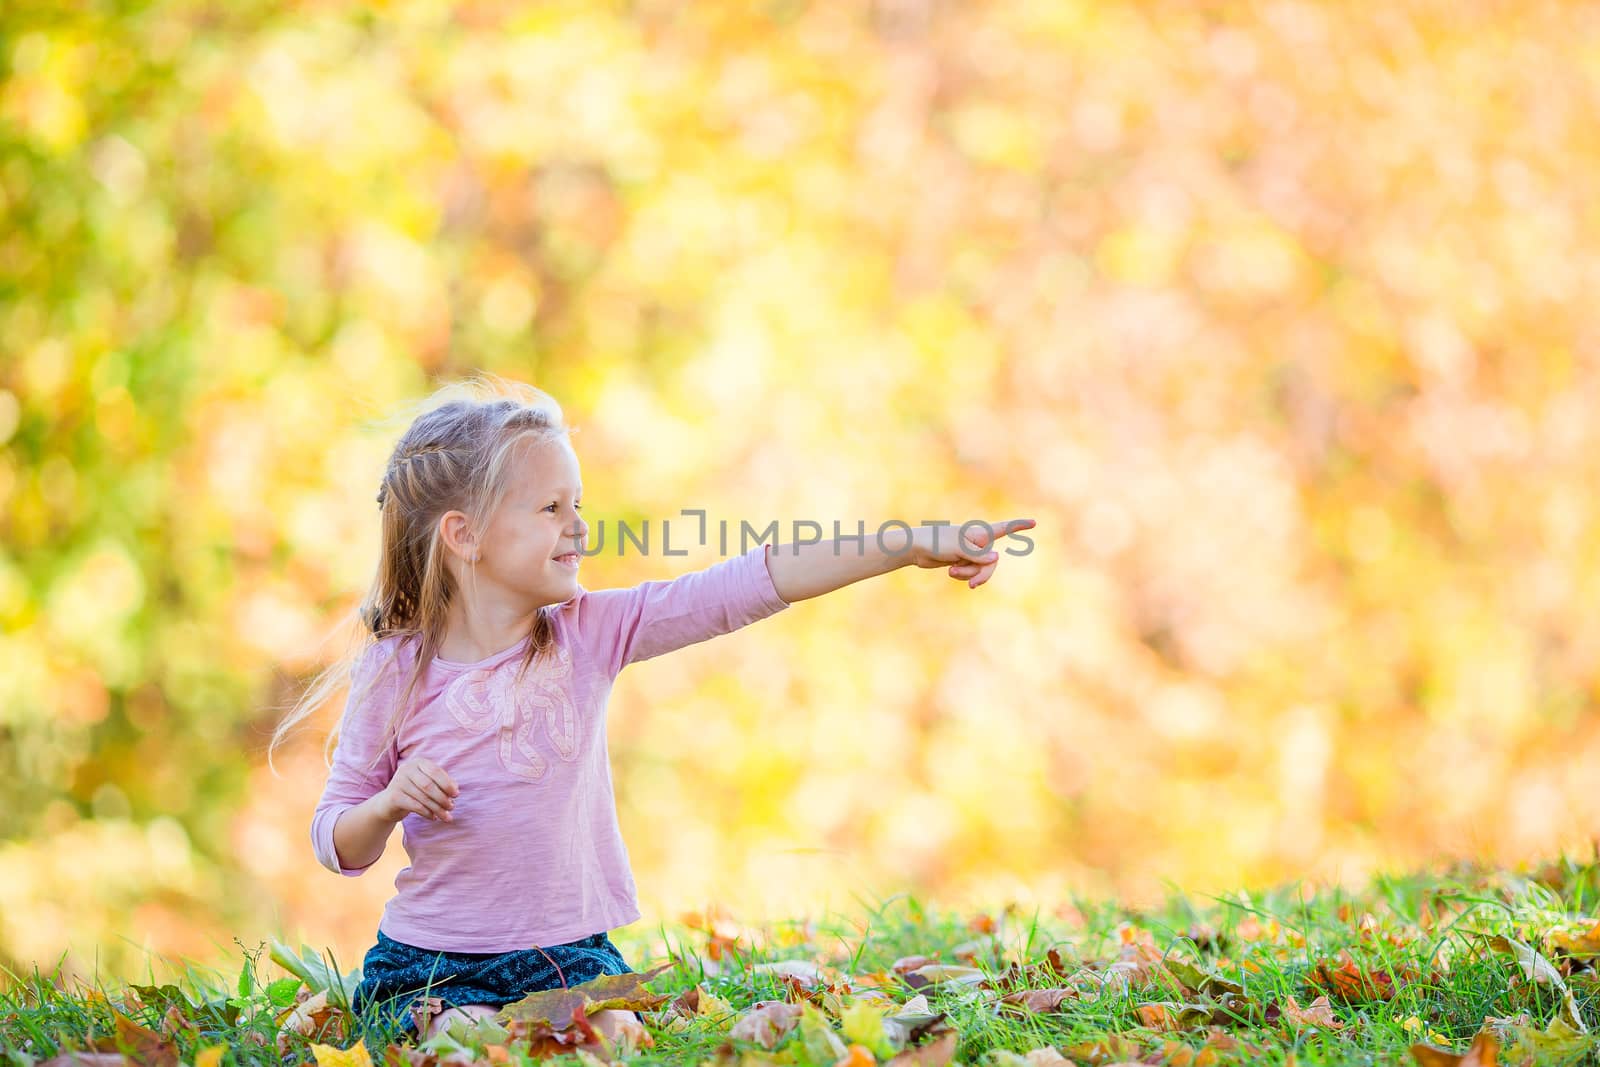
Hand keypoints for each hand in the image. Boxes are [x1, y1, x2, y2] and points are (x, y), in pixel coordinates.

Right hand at [379, 757, 458, 822]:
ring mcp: (398, 782)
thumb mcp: (427, 783)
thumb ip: (442, 783)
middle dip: (443, 798)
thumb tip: (455, 790)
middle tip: (451, 807)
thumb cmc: (414, 791)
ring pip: (423, 797)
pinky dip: (427, 813)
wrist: (389, 803)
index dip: (447, 783)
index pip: (435, 771)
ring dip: (437, 808)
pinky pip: (415, 806)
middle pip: (429, 785)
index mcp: (418, 762)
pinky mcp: (394, 796)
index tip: (456, 795)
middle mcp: (406, 769)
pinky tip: (433, 817)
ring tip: (446, 816)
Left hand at [908, 518, 1035, 588]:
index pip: (1004, 528)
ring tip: (952, 571)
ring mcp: (971, 552)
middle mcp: (978, 541)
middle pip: (992, 562)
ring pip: (981, 570)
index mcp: (980, 532)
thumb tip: (996, 559)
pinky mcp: (963, 561)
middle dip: (982, 574)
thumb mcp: (959, 549)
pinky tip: (951, 571)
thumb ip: (978, 555)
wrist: (918, 548)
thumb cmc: (937, 542)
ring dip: (968, 574)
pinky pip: (971, 573)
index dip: (1019, 526)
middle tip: (971, 584)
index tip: (1034, 522)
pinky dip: (963, 575)